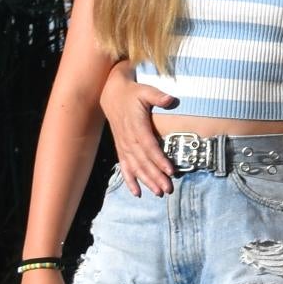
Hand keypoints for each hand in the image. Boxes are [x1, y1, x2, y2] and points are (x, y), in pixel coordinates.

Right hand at [100, 70, 178, 195]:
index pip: (149, 145)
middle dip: (156, 176)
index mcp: (136, 126)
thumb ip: (158, 96)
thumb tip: (170, 99)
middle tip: (168, 188)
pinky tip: (137, 193)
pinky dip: (130, 180)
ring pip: (135, 167)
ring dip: (146, 180)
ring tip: (158, 192)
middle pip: (143, 161)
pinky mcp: (121, 148)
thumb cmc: (133, 93)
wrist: (112, 95)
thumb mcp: (146, 90)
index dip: (159, 159)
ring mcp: (123, 145)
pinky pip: (125, 167)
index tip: (170, 170)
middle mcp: (128, 139)